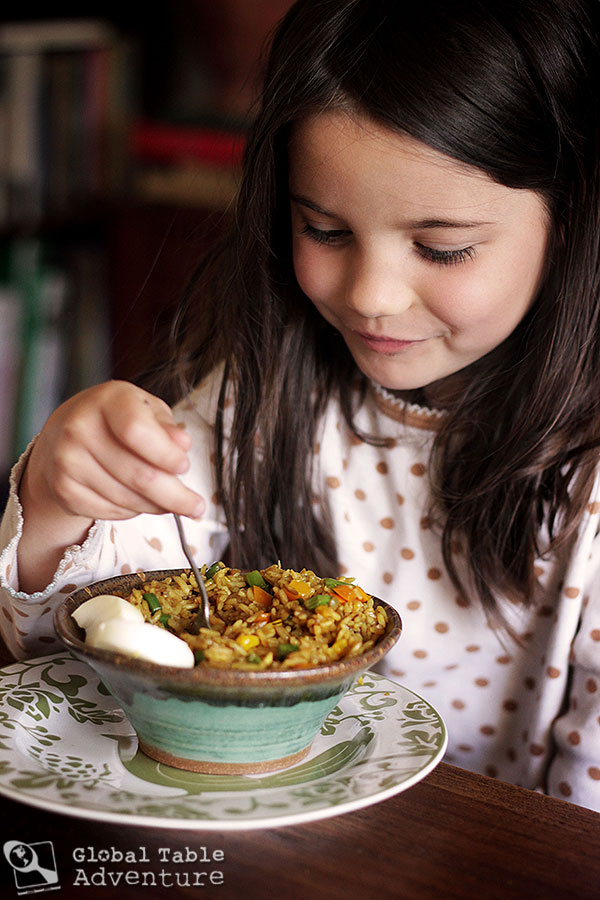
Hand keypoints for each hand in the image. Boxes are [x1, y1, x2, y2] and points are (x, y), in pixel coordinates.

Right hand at [17, 381, 205, 593]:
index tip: (185, 467)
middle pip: (138, 475)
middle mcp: (81, 427)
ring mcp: (68, 460)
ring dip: (156, 505)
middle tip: (196, 507)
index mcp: (108, 400)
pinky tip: (137, 499)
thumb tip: (182, 445)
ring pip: (128, 499)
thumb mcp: (147, 411)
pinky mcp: (64, 489)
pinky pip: (112, 511)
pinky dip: (133, 511)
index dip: (166, 455)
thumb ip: (167, 427)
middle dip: (175, 496)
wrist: (64, 435)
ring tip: (167, 500)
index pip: (137, 431)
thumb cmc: (118, 420)